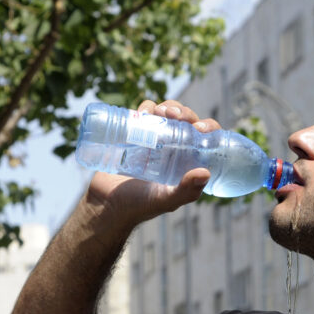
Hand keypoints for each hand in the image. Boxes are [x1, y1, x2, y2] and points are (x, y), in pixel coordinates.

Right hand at [83, 100, 222, 228]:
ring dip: (168, 106)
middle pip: (187, 122)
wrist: (105, 204)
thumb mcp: (166, 200)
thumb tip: (206, 172)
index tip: (199, 128)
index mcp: (188, 163)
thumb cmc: (139, 206)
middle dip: (184, 113)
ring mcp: (154, 141)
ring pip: (168, 115)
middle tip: (174, 116)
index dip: (208, 128)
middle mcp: (175, 150)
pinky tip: (144, 112)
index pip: (206, 140)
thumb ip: (186, 191)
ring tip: (159, 113)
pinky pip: (145, 114)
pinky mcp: (134, 135)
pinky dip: (147, 107)